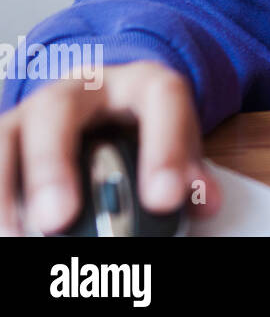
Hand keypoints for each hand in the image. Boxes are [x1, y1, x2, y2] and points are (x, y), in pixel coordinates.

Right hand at [0, 60, 222, 234]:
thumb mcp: (177, 138)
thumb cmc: (146, 124)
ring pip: (11, 133)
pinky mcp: (10, 133)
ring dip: (10, 187)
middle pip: (58, 110)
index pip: (159, 99)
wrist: (111, 99)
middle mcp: (82, 88)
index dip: (164, 148)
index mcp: (141, 83)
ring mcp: (36, 109)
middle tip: (58, 220)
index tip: (165, 199)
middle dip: (53, 165)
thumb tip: (203, 201)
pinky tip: (6, 225)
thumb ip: (190, 168)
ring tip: (17, 234)